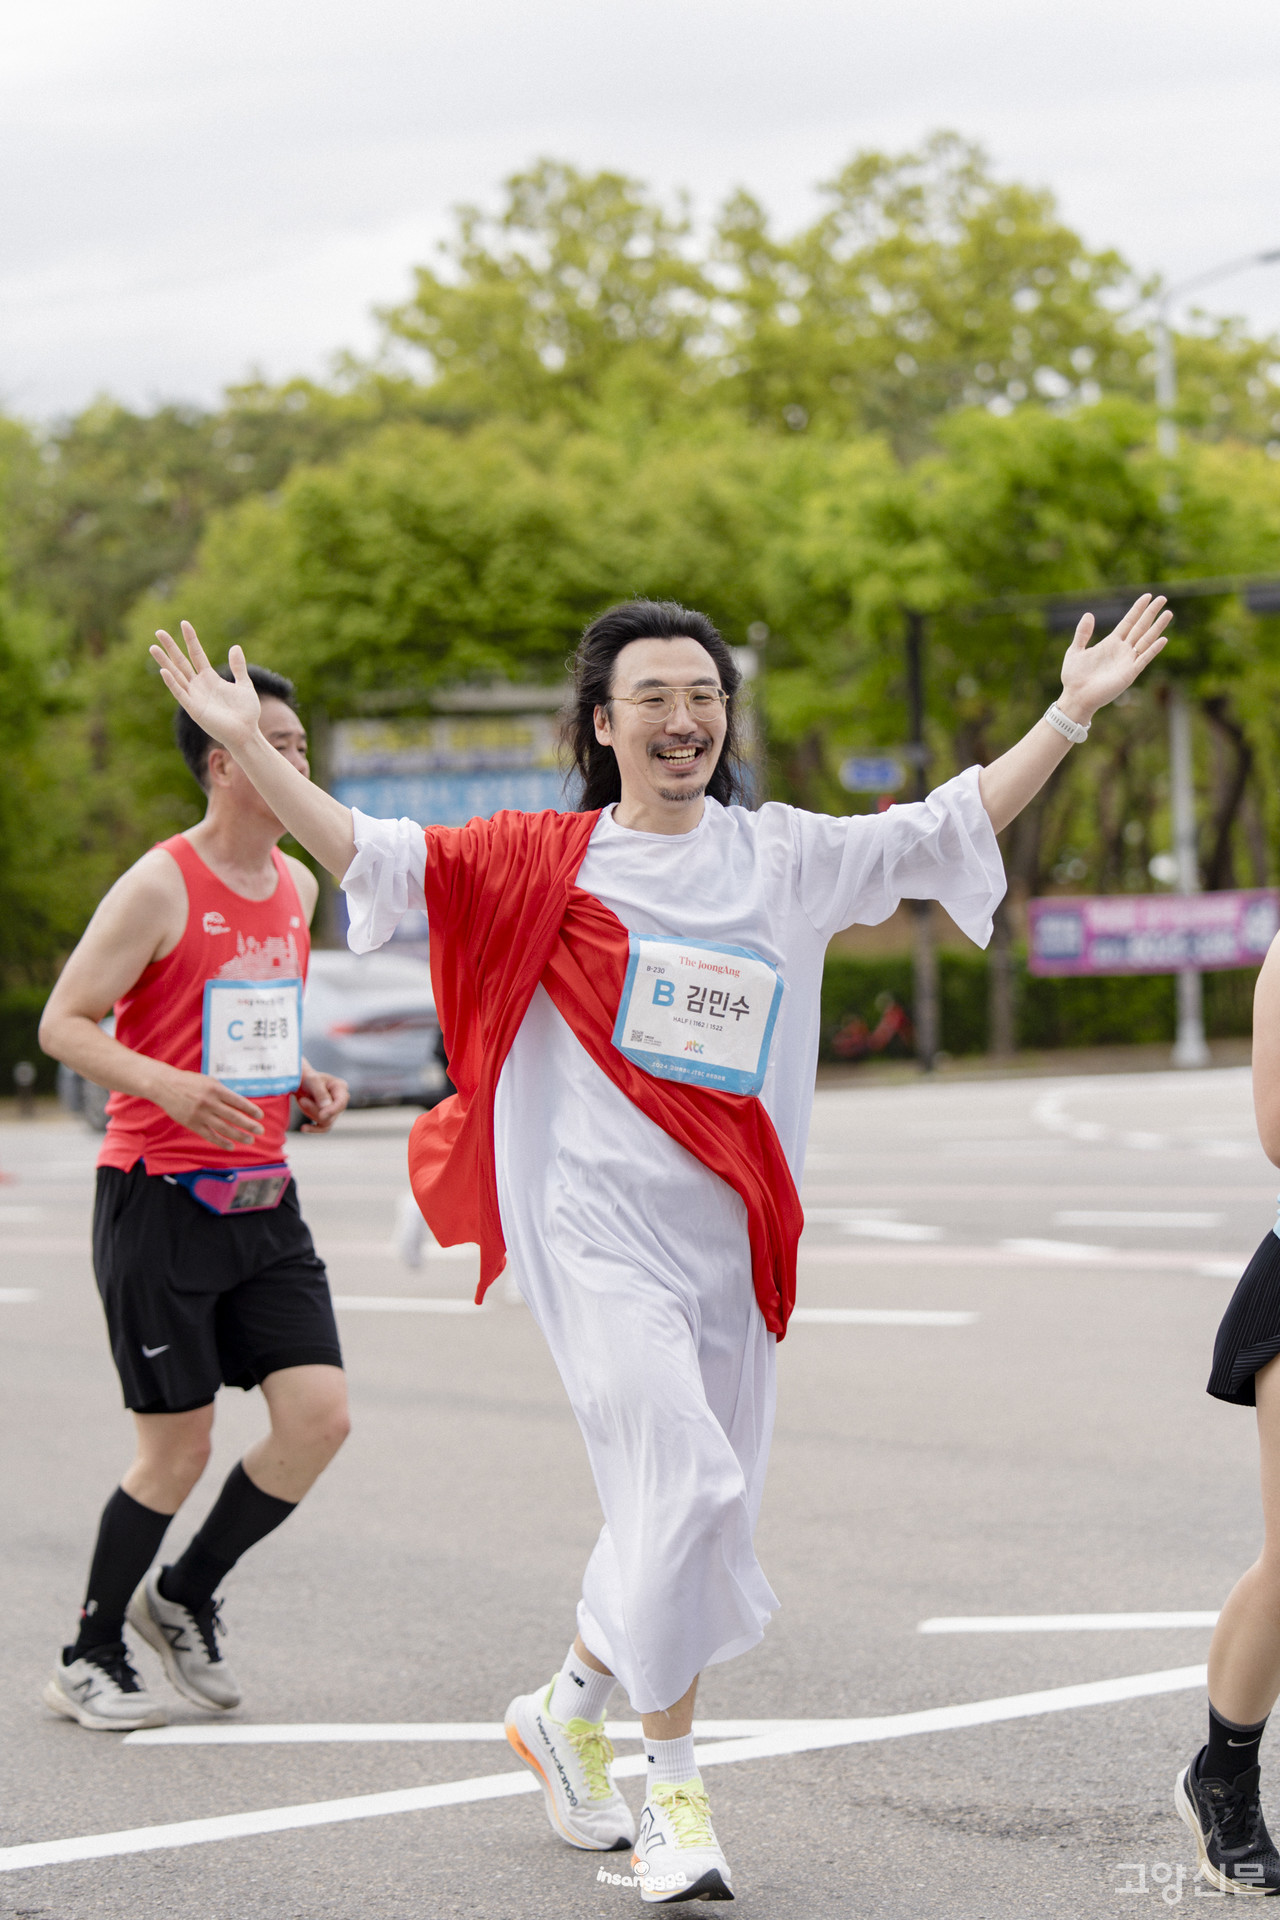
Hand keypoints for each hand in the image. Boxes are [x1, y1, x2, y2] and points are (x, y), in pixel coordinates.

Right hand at [150, 623, 260, 749]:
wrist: (247, 733)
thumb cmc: (247, 713)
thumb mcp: (244, 685)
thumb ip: (238, 667)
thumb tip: (235, 647)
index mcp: (210, 679)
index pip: (197, 654)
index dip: (191, 640)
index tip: (184, 623)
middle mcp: (199, 686)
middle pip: (181, 662)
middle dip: (171, 647)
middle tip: (158, 632)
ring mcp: (195, 697)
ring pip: (176, 675)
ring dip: (165, 662)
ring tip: (153, 647)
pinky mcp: (194, 709)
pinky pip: (181, 694)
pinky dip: (173, 683)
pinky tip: (164, 671)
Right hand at [154, 1068, 265, 1149]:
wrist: (165, 1086)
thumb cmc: (189, 1082)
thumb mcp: (209, 1081)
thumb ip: (223, 1093)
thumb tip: (240, 1105)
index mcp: (216, 1089)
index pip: (238, 1101)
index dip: (251, 1110)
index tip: (260, 1116)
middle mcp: (210, 1102)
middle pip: (234, 1116)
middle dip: (249, 1125)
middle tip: (260, 1131)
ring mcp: (201, 1114)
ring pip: (224, 1128)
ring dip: (239, 1135)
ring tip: (250, 1140)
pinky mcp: (192, 1123)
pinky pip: (210, 1135)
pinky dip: (221, 1142)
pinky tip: (231, 1146)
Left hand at [296, 1065, 348, 1132]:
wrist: (299, 1082)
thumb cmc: (307, 1078)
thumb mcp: (313, 1081)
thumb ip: (320, 1093)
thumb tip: (326, 1109)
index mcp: (340, 1088)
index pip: (341, 1103)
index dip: (333, 1110)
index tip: (321, 1115)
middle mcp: (340, 1100)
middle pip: (333, 1115)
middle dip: (316, 1110)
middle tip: (302, 1100)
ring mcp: (333, 1110)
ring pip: (326, 1122)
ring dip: (312, 1114)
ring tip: (301, 1100)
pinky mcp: (325, 1117)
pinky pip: (322, 1128)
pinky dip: (313, 1129)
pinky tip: (303, 1128)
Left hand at [1058, 593, 1172, 723]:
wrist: (1075, 696)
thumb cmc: (1074, 677)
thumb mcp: (1075, 650)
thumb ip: (1083, 633)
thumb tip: (1088, 614)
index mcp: (1111, 643)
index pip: (1128, 622)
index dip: (1137, 609)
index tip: (1147, 596)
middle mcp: (1122, 650)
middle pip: (1140, 627)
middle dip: (1151, 613)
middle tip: (1163, 598)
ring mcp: (1127, 661)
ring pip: (1146, 640)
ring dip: (1157, 627)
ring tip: (1168, 613)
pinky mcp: (1129, 673)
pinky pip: (1143, 659)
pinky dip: (1153, 650)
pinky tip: (1162, 639)